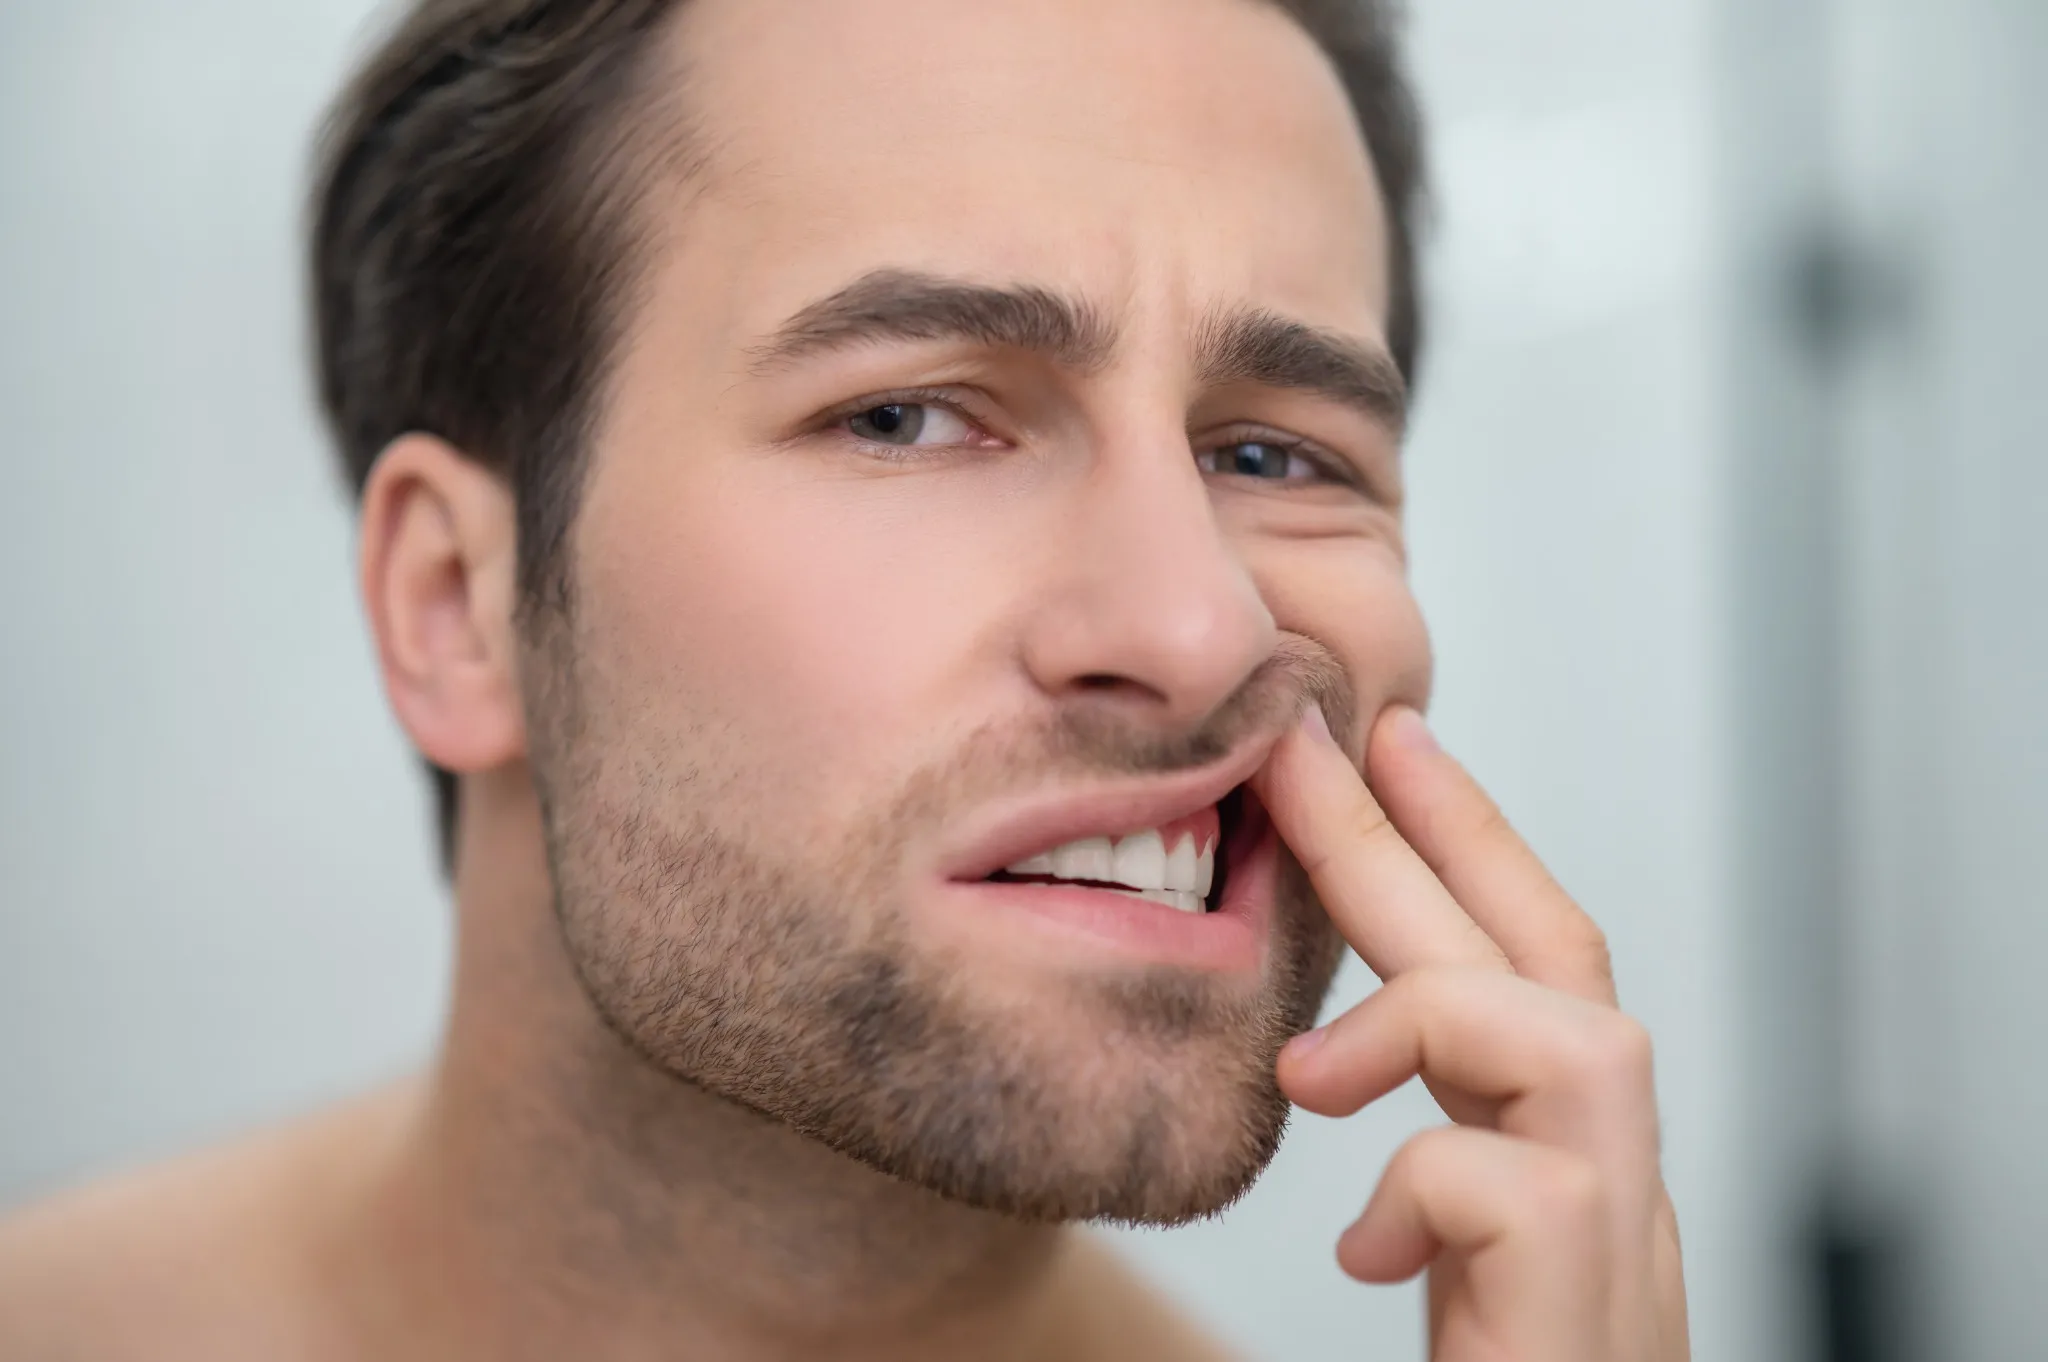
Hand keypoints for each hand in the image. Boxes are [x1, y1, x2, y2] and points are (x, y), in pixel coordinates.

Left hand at [1251, 705, 1688, 1361]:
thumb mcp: (1442, 1267)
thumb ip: (1415, 1168)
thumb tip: (1310, 1063)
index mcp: (1562, 1166)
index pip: (1532, 962)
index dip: (1467, 840)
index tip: (1388, 737)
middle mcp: (1617, 1193)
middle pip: (1551, 962)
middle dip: (1435, 833)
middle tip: (1330, 730)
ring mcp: (1621, 1257)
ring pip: (1580, 1045)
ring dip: (1433, 1015)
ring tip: (1312, 1069)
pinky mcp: (1592, 1321)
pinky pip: (1514, 1193)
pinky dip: (1420, 1188)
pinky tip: (1363, 1251)